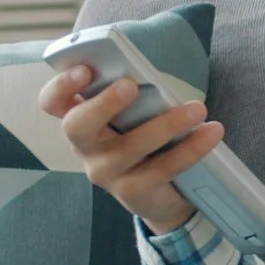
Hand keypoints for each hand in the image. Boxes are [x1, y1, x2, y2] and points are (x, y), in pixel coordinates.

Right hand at [39, 65, 226, 234]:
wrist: (162, 194)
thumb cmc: (146, 139)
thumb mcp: (134, 115)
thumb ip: (134, 96)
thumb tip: (151, 74)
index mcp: (81, 119)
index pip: (53, 102)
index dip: (62, 86)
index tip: (84, 69)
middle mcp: (86, 147)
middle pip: (77, 126)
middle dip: (102, 104)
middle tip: (130, 86)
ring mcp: (106, 172)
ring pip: (130, 147)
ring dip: (165, 124)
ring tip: (197, 109)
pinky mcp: (133, 192)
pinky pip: (163, 168)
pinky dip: (191, 148)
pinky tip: (211, 132)